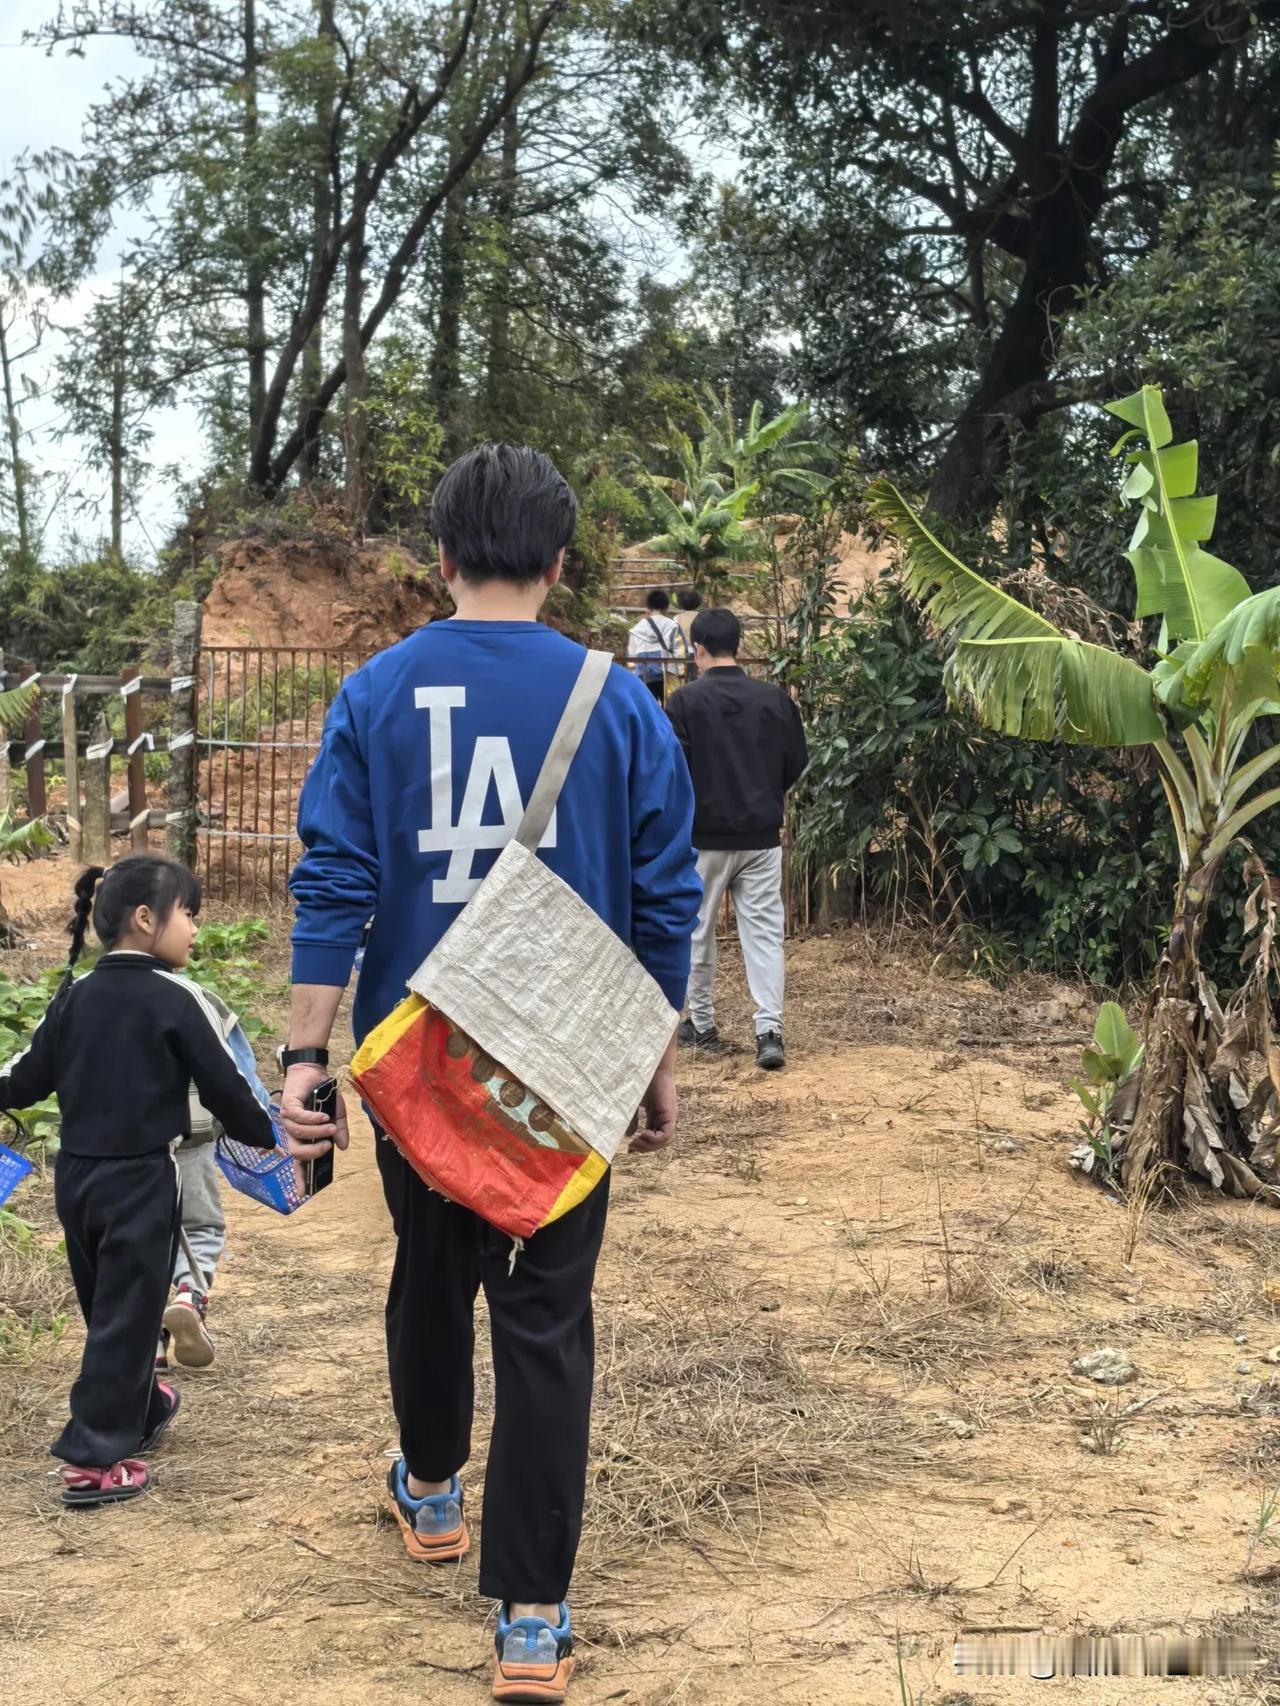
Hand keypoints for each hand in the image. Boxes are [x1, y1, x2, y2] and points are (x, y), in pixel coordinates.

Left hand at [281, 1062, 349, 1194]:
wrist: (316, 1072)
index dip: (300, 1178)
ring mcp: (288, 1119)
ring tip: (330, 1125)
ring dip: (316, 1132)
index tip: (302, 1195)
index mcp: (304, 1137)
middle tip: (327, 1146)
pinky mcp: (287, 1106)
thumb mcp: (338, 1115)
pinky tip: (323, 1116)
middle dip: (313, 1152)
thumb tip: (341, 1148)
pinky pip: (298, 1118)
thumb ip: (340, 1131)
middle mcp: (293, 1132)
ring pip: (298, 1134)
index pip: (299, 1162)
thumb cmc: (324, 1095)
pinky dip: (312, 1119)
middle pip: (296, 1153)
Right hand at [629, 1057, 675, 1154]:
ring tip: (636, 1142)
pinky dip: (655, 1139)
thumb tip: (628, 1135)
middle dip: (645, 1148)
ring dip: (649, 1145)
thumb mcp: (633, 1104)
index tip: (629, 1148)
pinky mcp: (670, 1113)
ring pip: (664, 1140)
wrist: (648, 1065)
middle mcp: (665, 1117)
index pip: (653, 1136)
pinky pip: (666, 1134)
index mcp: (657, 1115)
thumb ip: (632, 1119)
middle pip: (659, 1142)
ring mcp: (669, 1116)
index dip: (642, 1145)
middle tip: (631, 1147)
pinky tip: (642, 1135)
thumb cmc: (640, 1080)